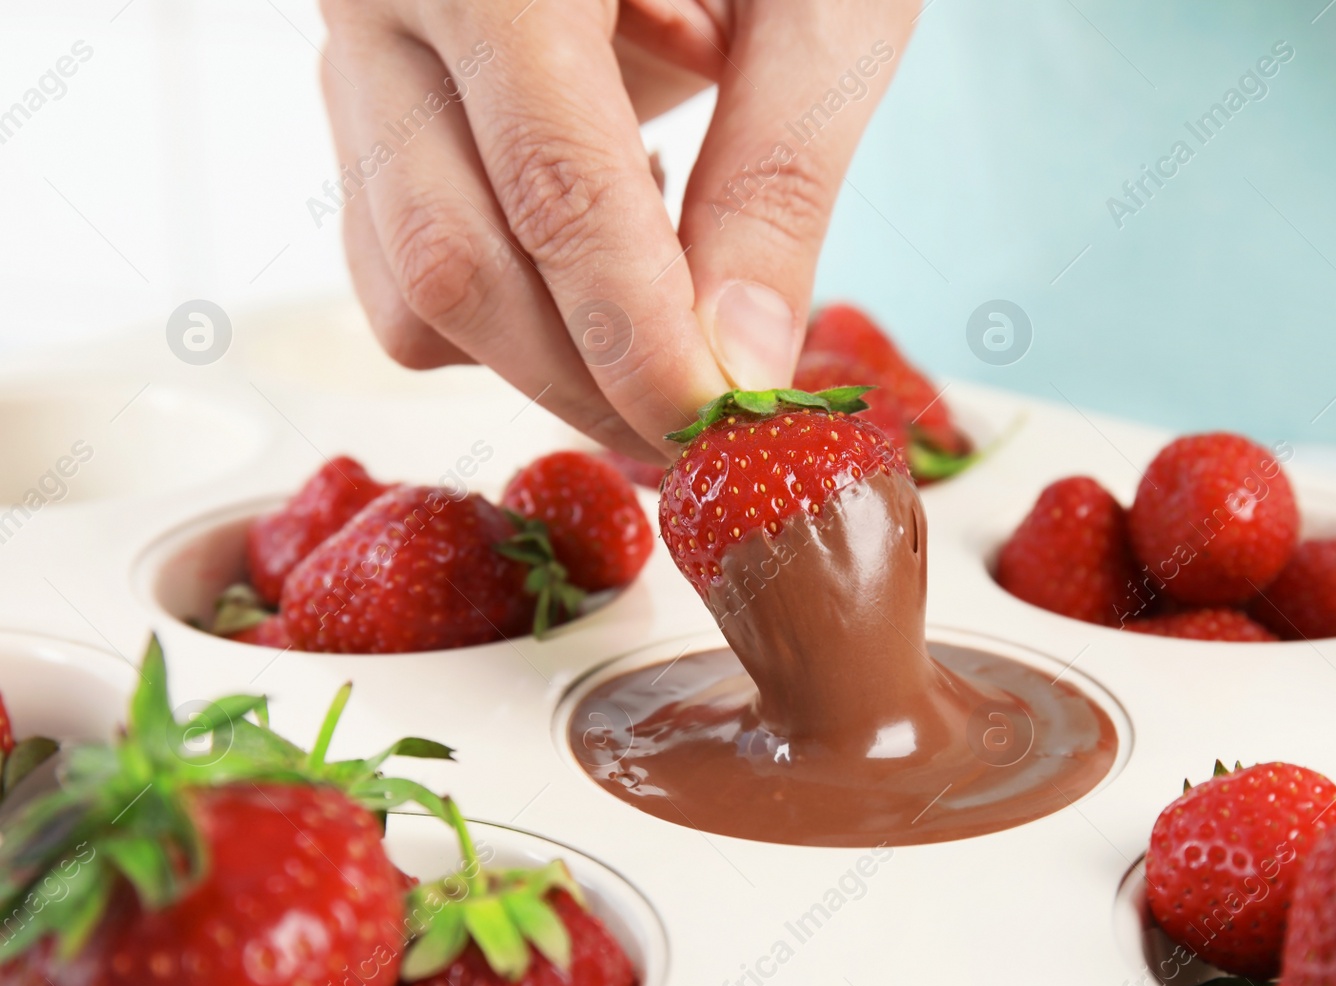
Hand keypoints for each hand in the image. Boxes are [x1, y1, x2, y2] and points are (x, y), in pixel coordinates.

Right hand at [317, 0, 917, 459]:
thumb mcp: (819, 3)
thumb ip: (777, 176)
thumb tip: (736, 370)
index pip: (555, 186)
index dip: (639, 337)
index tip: (714, 430)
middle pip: (454, 263)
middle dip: (587, 381)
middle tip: (698, 430)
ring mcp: (352, 52)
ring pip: (409, 287)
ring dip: (542, 354)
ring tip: (660, 308)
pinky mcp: (361, 105)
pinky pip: (400, 266)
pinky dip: (506, 307)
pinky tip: (597, 246)